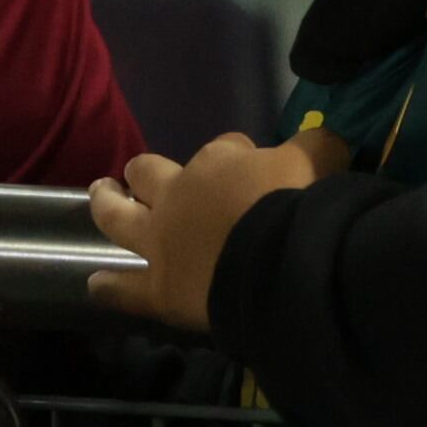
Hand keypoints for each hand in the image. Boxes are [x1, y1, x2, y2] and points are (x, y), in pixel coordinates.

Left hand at [85, 129, 342, 330]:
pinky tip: (97, 285)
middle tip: (138, 172)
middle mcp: (178, 195)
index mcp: (219, 163)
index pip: (223, 148)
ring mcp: (160, 242)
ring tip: (100, 194)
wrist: (280, 262)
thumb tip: (328, 138)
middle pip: (150, 172)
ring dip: (106, 203)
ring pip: (118, 216)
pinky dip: (110, 287)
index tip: (244, 161)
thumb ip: (319, 146)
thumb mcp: (320, 161)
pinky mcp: (158, 288)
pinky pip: (124, 288)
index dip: (232, 152)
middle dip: (144, 171)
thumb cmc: (300, 207)